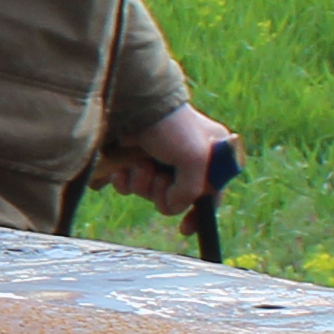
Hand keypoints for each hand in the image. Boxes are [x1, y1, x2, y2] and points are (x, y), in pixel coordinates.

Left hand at [89, 104, 238, 218]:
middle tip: (159, 176)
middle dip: (162, 191)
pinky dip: (124, 181)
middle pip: (174, 198)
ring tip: (140, 164)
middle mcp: (184, 160)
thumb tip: (174, 207)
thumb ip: (191, 191)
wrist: (132, 104)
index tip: (185, 229)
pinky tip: (122, 168)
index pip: (211, 195)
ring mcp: (156, 160)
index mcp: (210, 156)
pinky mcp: (130, 160)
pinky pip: (126, 187)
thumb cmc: (170, 126)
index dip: (199, 215)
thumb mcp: (194, 158)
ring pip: (148, 194)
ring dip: (142, 184)